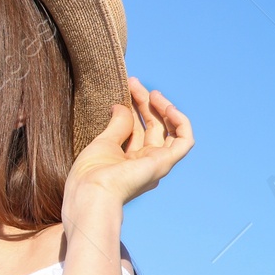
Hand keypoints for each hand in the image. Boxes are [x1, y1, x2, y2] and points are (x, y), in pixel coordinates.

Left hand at [63, 77, 193, 216]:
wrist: (92, 191)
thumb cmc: (91, 172)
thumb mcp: (103, 142)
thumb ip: (117, 124)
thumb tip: (121, 105)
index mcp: (128, 161)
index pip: (137, 128)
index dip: (133, 107)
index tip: (124, 88)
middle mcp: (145, 163)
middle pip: (152, 127)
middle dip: (144, 103)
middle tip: (133, 83)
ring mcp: (156, 163)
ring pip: (168, 130)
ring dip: (162, 108)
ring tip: (151, 92)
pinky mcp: (165, 163)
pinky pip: (184, 141)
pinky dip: (181, 122)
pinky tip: (168, 106)